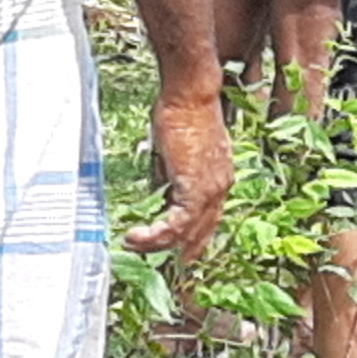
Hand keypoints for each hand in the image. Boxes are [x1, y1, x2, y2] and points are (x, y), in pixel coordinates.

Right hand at [124, 86, 233, 277]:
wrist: (191, 95)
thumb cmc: (182, 113)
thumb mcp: (174, 153)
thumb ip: (170, 178)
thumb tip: (158, 196)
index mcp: (219, 178)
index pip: (208, 219)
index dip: (193, 238)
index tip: (177, 250)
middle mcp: (221, 188)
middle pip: (202, 232)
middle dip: (180, 251)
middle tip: (157, 262)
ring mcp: (212, 190)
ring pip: (188, 233)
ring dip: (158, 245)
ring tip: (135, 245)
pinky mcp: (196, 189)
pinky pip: (177, 225)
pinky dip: (155, 235)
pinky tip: (136, 236)